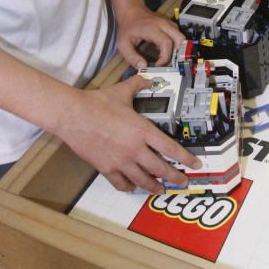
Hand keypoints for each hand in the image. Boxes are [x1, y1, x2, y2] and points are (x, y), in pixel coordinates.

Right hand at [56, 75, 201, 192]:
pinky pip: (122, 183)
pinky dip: (129, 187)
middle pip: (160, 169)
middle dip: (174, 177)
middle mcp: (134, 149)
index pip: (170, 148)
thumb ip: (138, 85)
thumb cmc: (97, 103)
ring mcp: (120, 161)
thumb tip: (147, 78)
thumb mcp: (122, 91)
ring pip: (143, 180)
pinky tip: (133, 187)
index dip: (185, 159)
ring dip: (154, 186)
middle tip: (182, 182)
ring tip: (161, 190)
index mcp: (142, 130)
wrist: (73, 115)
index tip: (194, 165)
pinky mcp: (106, 168)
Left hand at [116, 6, 184, 68]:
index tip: (157, 65)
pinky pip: (178, 35)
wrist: (131, 11)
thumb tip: (143, 66)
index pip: (166, 43)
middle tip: (168, 63)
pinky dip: (176, 44)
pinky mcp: (170, 24)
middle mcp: (163, 24)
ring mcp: (168, 23)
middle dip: (177, 53)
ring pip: (181, 37)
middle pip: (179, 39)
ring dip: (177, 49)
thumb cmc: (128, 27)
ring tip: (167, 58)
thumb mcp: (123, 44)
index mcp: (152, 28)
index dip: (165, 57)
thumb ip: (132, 57)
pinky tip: (167, 51)